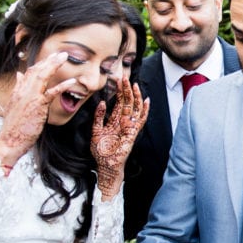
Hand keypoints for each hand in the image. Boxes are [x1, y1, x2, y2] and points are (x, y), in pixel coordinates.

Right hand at [0, 52, 76, 163]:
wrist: (8, 140)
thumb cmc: (14, 127)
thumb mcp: (13, 105)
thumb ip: (18, 89)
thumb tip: (19, 74)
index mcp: (18, 90)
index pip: (29, 72)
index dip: (41, 63)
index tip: (51, 57)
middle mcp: (23, 90)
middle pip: (36, 70)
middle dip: (49, 60)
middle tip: (61, 53)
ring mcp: (30, 97)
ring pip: (42, 76)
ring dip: (54, 65)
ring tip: (64, 57)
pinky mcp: (37, 106)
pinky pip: (51, 93)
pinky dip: (62, 86)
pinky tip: (72, 81)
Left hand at [92, 76, 148, 197]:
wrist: (105, 165)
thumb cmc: (100, 151)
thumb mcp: (95, 131)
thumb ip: (98, 117)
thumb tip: (102, 103)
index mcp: (114, 120)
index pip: (118, 102)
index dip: (118, 91)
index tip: (116, 79)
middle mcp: (123, 121)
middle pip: (126, 102)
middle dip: (125, 89)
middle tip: (124, 77)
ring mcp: (129, 126)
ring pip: (134, 107)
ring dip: (134, 96)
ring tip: (133, 84)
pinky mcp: (133, 132)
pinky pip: (141, 119)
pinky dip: (144, 110)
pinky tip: (146, 100)